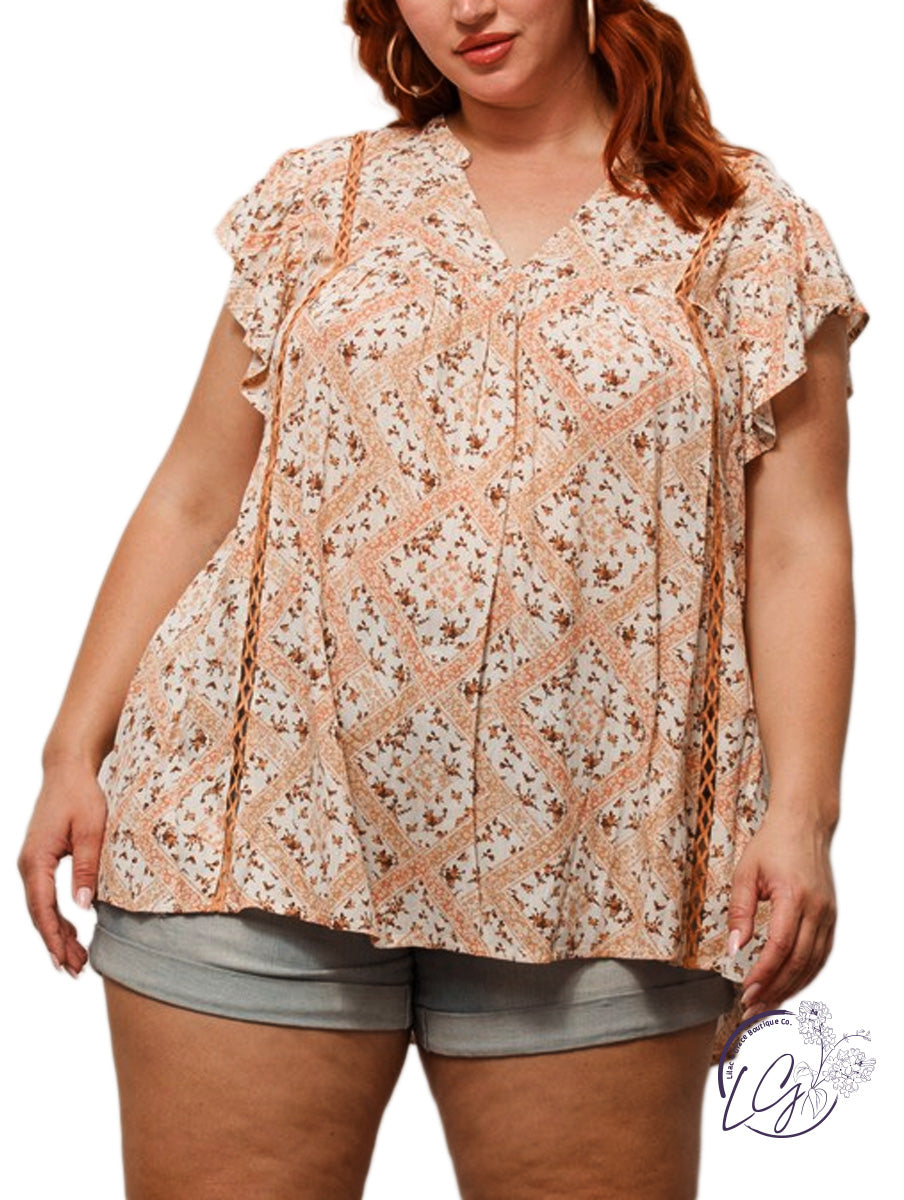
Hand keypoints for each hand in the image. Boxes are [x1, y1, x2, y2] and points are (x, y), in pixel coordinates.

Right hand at [17, 760, 106, 978]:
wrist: (67, 770)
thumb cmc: (81, 796)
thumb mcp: (91, 831)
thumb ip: (87, 869)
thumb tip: (84, 907)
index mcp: (36, 860)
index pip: (43, 908)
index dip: (54, 937)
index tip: (64, 961)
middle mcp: (27, 865)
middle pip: (40, 914)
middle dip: (56, 944)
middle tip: (75, 971)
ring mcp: (32, 863)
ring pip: (42, 908)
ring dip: (58, 934)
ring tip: (76, 961)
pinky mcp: (41, 860)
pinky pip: (45, 896)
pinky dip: (57, 917)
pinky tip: (72, 933)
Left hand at [726, 803, 836, 1020]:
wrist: (803, 826)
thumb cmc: (771, 845)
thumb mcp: (745, 873)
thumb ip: (740, 911)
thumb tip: (734, 948)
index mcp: (794, 896)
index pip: (781, 946)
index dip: (764, 972)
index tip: (746, 990)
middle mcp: (817, 909)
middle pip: (798, 961)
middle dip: (775, 988)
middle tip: (752, 1006)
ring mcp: (828, 915)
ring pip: (813, 963)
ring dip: (791, 987)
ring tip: (767, 1003)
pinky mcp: (830, 918)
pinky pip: (820, 954)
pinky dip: (805, 974)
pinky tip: (788, 985)